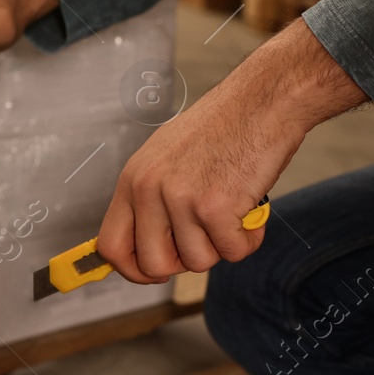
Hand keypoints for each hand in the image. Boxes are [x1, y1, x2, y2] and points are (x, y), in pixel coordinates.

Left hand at [97, 18, 368, 280]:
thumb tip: (144, 246)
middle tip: (205, 238)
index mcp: (133, 179)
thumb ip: (151, 201)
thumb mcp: (166, 158)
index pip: (111, 246)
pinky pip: (233, 253)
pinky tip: (250, 211)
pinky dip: (248, 239)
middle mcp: (150, 190)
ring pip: (198, 262)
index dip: (133, 269)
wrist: (262, 101)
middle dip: (183, 262)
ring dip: (221, 246)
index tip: (153, 272)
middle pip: (153, 265)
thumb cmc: (222, 128)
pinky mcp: (216, 207)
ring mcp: (181, 199)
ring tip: (232, 211)